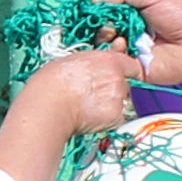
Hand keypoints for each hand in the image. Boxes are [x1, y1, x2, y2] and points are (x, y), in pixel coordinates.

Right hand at [0, 46, 137, 147]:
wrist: (48, 106)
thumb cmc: (52, 82)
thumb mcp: (75, 60)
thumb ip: (97, 62)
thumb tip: (106, 62)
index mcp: (109, 60)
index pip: (133, 65)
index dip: (127, 72)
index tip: (122, 77)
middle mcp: (118, 78)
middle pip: (128, 85)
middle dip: (117, 90)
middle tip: (96, 95)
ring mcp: (118, 98)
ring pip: (124, 102)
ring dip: (113, 105)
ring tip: (90, 107)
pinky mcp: (116, 117)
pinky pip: (119, 119)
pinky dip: (110, 120)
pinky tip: (92, 118)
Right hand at [101, 0, 181, 83]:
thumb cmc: (181, 15)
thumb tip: (94, 0)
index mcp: (130, 14)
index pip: (103, 13)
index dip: (97, 12)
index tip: (93, 11)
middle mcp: (127, 32)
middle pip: (100, 30)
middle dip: (100, 26)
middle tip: (109, 25)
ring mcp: (129, 50)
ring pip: (103, 47)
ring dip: (105, 39)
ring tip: (118, 35)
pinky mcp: (133, 68)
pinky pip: (114, 63)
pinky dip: (113, 54)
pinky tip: (122, 45)